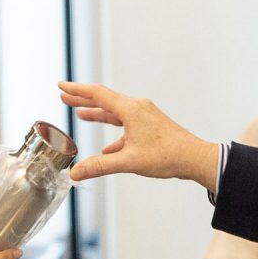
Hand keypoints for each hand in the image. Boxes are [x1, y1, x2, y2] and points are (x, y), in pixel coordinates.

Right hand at [58, 81, 218, 188]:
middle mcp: (137, 108)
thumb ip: (100, 166)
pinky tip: (107, 149)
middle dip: (83, 99)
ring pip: (115, 112)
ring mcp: (145, 116)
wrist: (195, 158)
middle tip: (65, 97)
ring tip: (82, 115)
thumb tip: (75, 172)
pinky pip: (126, 126)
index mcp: (130, 110)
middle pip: (104, 100)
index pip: (97, 94)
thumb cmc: (167, 156)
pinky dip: (114, 134)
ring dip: (98, 114)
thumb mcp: (129, 162)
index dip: (77, 90)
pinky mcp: (151, 126)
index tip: (61, 86)